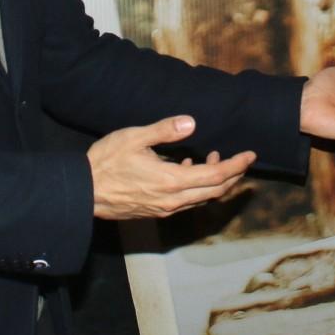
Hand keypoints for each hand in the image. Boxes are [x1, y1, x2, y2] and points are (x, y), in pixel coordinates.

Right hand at [87, 116, 254, 219]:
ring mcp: (164, 209)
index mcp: (172, 181)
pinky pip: (186, 201)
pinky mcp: (155, 211)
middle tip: (242, 160)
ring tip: (213, 159)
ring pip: (201, 198)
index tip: (250, 154)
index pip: (216, 175)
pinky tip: (186, 168)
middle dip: (233, 175)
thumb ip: (164, 130)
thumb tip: (191, 123)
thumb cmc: (106, 163)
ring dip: (215, 182)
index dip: (237, 165)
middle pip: (215, 191)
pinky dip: (196, 187)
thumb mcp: (134, 137)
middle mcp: (173, 200)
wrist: (83, 192)